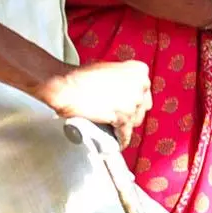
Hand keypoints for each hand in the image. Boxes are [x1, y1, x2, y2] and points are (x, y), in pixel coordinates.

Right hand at [37, 59, 152, 144]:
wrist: (67, 86)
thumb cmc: (81, 77)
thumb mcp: (110, 69)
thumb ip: (124, 81)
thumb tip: (125, 95)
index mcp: (140, 70)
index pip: (144, 91)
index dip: (134, 99)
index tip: (127, 104)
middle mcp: (141, 85)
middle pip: (142, 107)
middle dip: (131, 112)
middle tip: (118, 115)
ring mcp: (133, 102)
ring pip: (134, 121)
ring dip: (124, 125)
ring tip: (112, 127)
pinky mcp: (123, 118)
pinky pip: (125, 133)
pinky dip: (120, 139)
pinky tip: (116, 142)